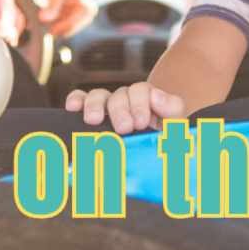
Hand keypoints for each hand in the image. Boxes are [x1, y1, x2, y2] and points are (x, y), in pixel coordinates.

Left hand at [38, 0, 97, 37]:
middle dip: (55, 27)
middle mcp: (85, 15)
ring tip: (41, 18)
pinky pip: (59, 25)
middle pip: (67, 29)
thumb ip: (53, 5)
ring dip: (51, 26)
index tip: (46, 25)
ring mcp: (77, 17)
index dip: (58, 27)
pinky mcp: (69, 17)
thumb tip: (44, 19)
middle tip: (41, 22)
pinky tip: (43, 17)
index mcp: (88, 9)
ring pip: (62, 29)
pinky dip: (51, 23)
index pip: (72, 25)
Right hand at [64, 82, 185, 134]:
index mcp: (150, 102)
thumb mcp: (175, 127)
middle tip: (123, 127)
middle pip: (121, 94)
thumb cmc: (163, 144)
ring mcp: (109, 106)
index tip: (140, 122)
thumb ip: (173, 109)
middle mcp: (128, 101)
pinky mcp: (92, 113)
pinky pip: (81, 98)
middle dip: (121, 110)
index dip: (140, 104)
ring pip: (100, 95)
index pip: (144, 91)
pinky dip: (76, 100)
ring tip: (93, 119)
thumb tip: (157, 96)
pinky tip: (73, 108)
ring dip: (96, 105)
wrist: (151, 158)